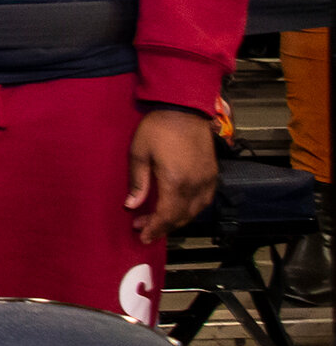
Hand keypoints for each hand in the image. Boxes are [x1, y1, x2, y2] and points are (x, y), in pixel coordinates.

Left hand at [126, 107, 216, 242]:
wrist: (185, 109)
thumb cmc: (158, 128)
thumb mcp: (139, 152)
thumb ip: (137, 182)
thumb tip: (131, 206)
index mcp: (175, 181)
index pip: (166, 216)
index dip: (154, 229)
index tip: (142, 236)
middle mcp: (195, 186)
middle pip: (180, 217)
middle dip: (162, 227)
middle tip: (143, 228)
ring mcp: (207, 181)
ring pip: (194, 212)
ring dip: (176, 220)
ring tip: (157, 221)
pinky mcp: (213, 175)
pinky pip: (204, 202)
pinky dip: (190, 210)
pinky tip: (178, 209)